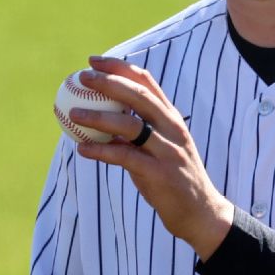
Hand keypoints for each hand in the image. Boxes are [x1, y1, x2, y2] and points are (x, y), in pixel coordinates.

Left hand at [70, 56, 234, 259]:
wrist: (200, 212)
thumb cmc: (173, 177)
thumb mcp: (160, 147)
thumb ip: (138, 131)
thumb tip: (100, 116)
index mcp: (171, 118)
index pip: (146, 82)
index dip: (119, 67)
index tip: (94, 62)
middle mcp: (172, 129)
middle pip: (138, 96)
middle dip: (108, 82)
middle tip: (81, 78)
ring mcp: (168, 150)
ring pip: (129, 125)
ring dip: (98, 116)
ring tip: (74, 113)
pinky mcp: (160, 173)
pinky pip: (124, 157)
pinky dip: (101, 151)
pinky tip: (82, 148)